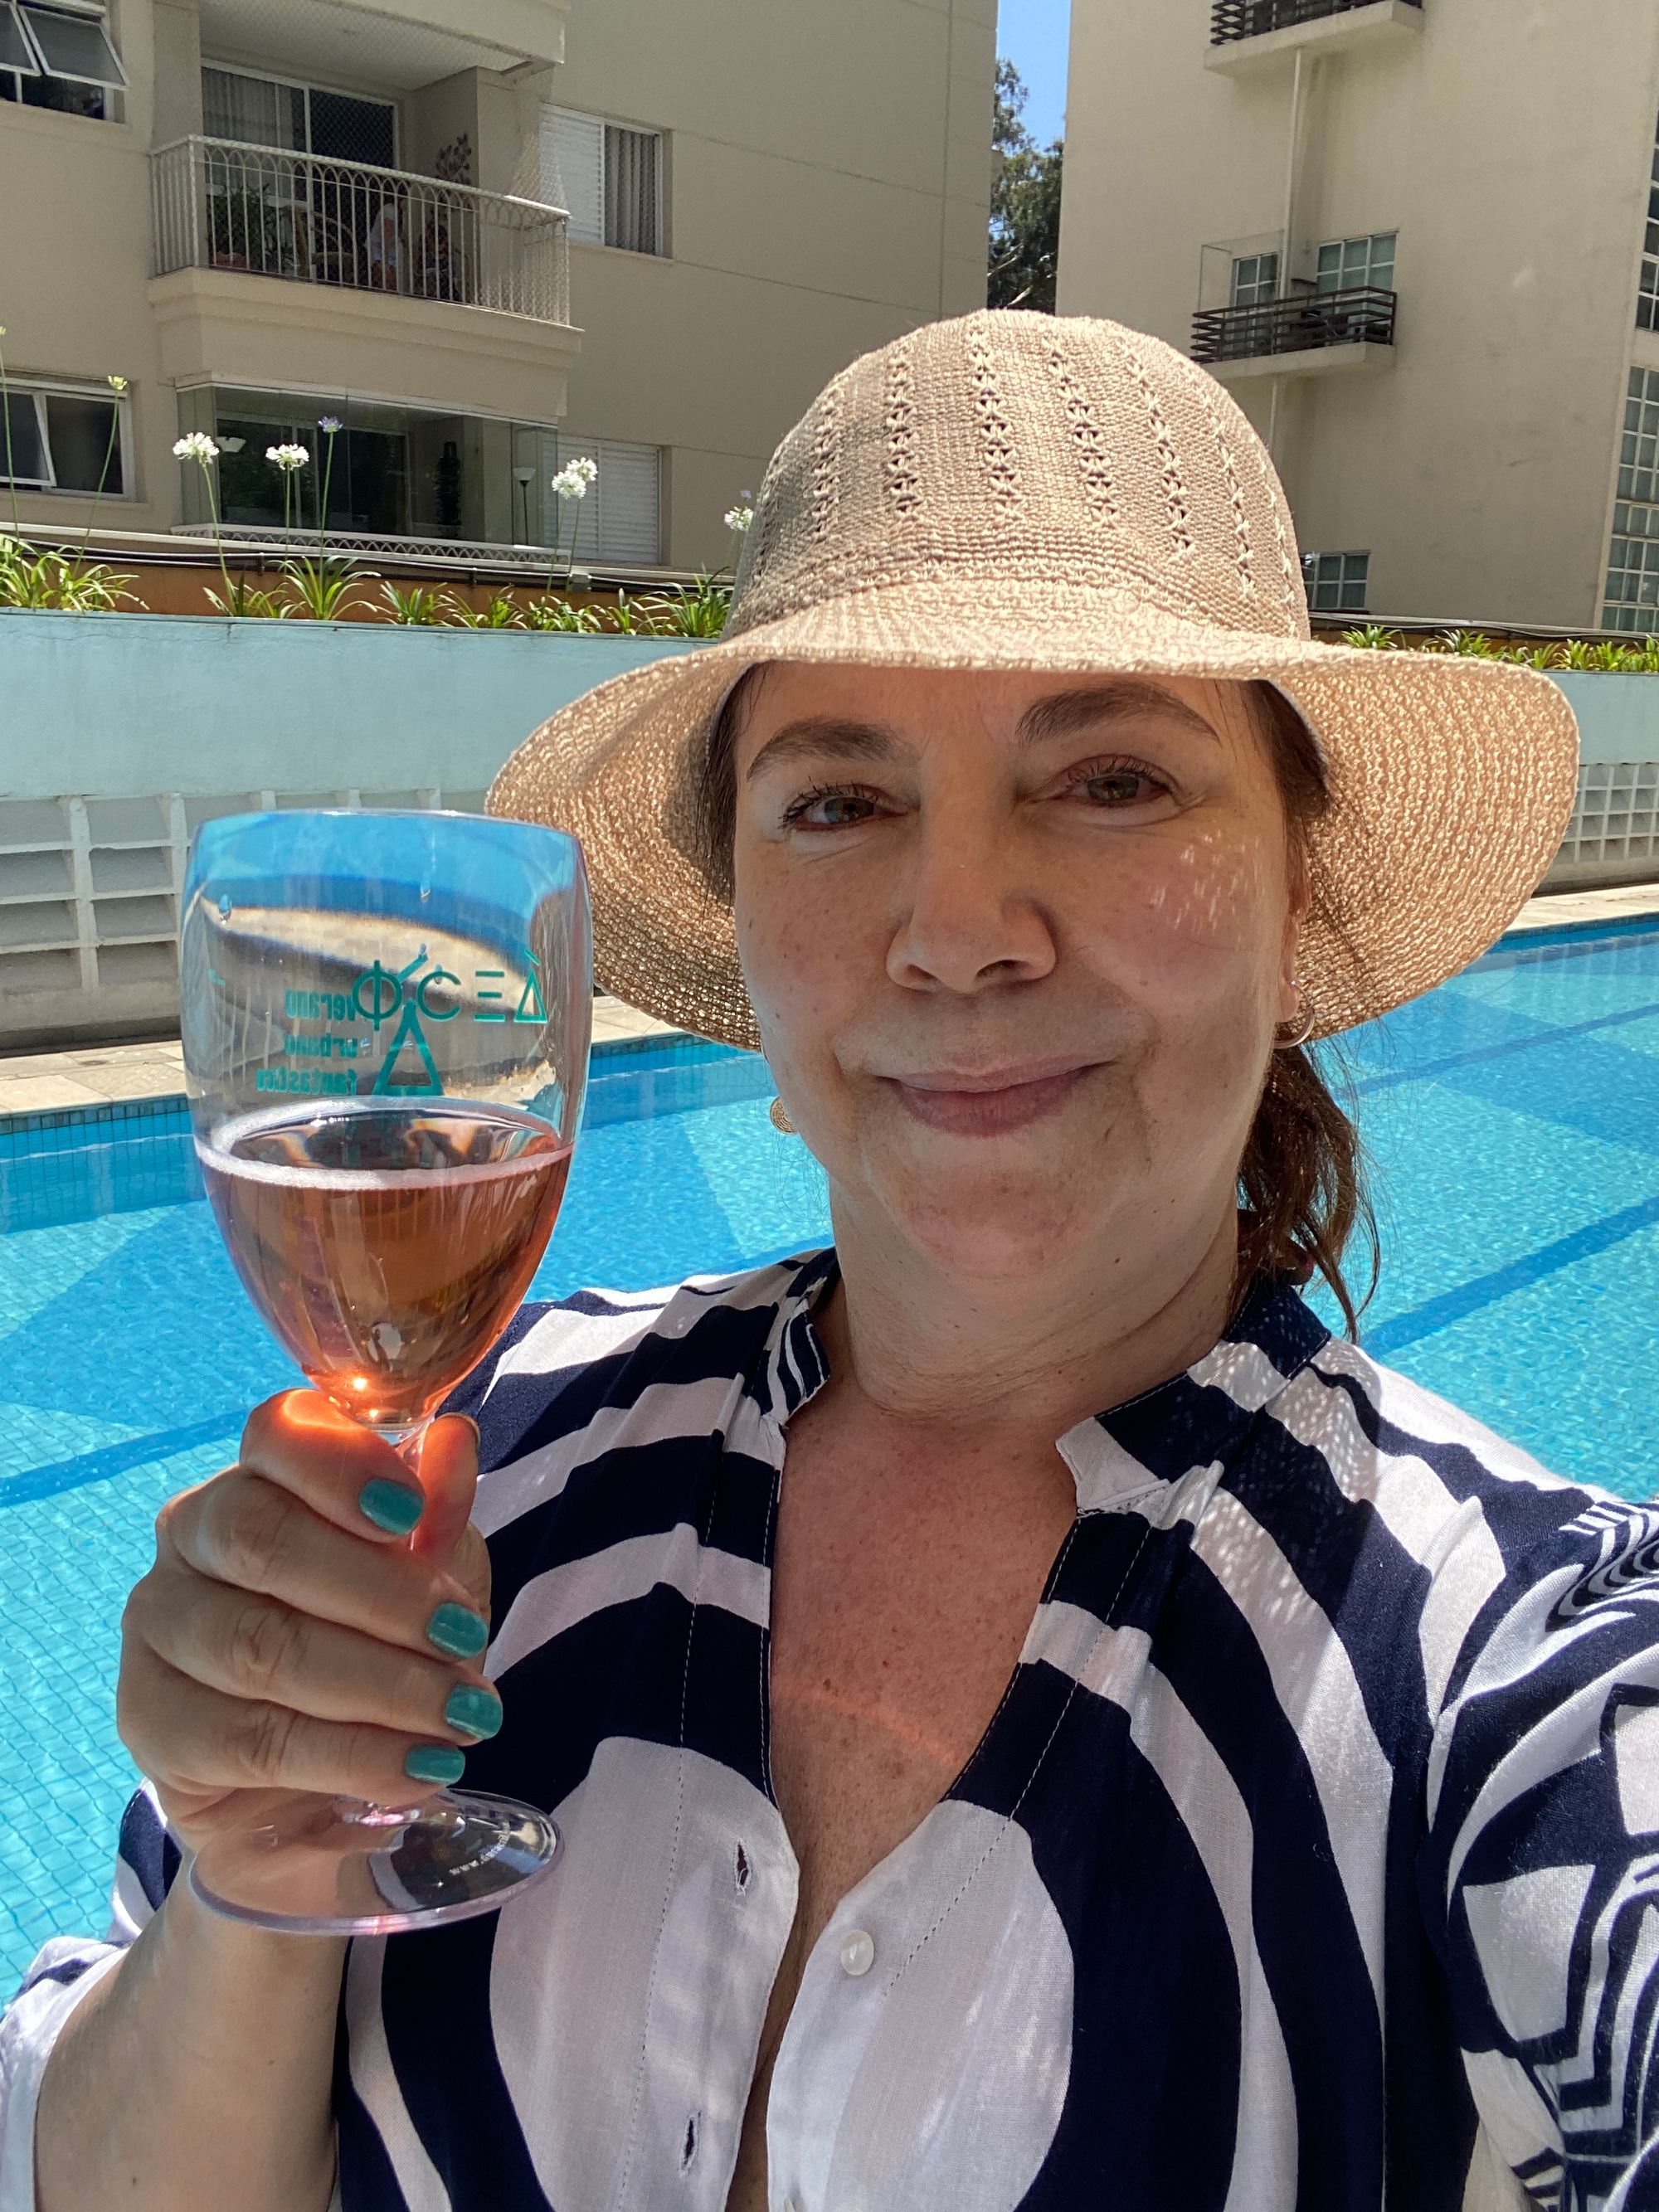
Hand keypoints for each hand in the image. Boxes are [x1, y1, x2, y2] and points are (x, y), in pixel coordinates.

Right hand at [119, 1394, 495, 1856]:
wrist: (319, 1775)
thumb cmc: (378, 1641)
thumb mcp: (432, 1575)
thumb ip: (439, 1514)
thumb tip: (456, 1440)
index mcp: (259, 1475)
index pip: (276, 1433)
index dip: (340, 1465)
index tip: (409, 1511)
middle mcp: (190, 1535)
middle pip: (261, 1538)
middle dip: (380, 1593)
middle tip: (466, 1638)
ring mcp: (158, 1625)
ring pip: (258, 1645)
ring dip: (380, 1685)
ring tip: (462, 1718)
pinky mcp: (149, 1720)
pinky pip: (247, 1737)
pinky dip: (348, 1755)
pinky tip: (413, 1772)